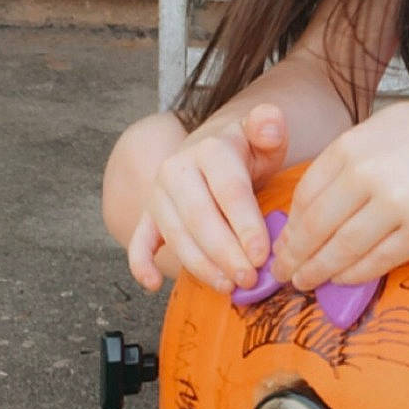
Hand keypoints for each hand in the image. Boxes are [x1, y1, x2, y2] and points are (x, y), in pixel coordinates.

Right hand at [127, 104, 289, 292]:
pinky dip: (140, 264)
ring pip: (176, 234)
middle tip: (249, 279)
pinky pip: (138, 241)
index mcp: (210, 150)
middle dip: (225, 253)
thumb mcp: (264, 140)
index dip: (246, 225)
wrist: (212, 156)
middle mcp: (176, 170)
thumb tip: (270, 122)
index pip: (229, 191)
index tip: (263, 255)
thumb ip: (270, 129)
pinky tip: (153, 285)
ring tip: (228, 287)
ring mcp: (158, 195)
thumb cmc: (246, 155)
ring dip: (200, 266)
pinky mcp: (148, 217)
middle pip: (200, 217)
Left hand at [270, 98, 408, 288]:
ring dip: (319, 271)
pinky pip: (378, 260)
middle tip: (284, 274)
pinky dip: (355, 274)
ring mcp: (396, 204)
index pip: (305, 195)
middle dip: (294, 256)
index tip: (283, 243)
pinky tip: (343, 279)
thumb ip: (351, 157)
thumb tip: (318, 200)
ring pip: (342, 249)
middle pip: (316, 226)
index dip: (290, 226)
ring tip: (307, 282)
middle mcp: (367, 174)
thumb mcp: (386, 126)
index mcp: (352, 146)